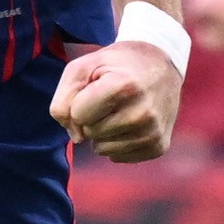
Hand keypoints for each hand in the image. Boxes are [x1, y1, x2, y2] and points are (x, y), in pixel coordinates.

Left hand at [51, 37, 180, 161]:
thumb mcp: (82, 68)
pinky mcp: (158, 147)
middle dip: (93, 117)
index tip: (96, 89)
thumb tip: (77, 138)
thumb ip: (63, 100)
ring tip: (120, 111)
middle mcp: (141, 113)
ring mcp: (152, 132)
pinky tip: (130, 124)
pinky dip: (117, 143)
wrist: (160, 66)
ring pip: (102, 149)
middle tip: (111, 99)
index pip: (77, 114)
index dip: (80, 102)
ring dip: (103, 132)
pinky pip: (118, 157)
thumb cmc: (116, 66)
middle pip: (90, 132)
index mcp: (123, 86)